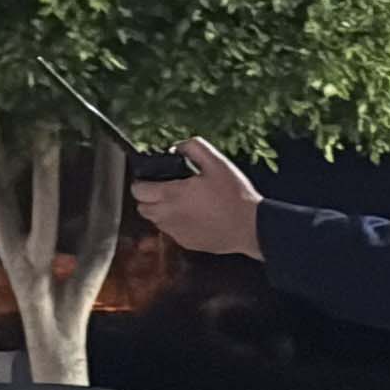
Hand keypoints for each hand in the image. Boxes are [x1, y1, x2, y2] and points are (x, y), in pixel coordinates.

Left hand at [135, 138, 265, 257]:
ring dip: (160, 211)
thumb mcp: (217, 163)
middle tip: (164, 189)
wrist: (251, 228)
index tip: (150, 178)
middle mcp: (169, 216)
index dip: (141, 182)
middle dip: (148, 197)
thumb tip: (177, 147)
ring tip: (180, 201)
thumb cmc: (235, 196)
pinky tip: (194, 215)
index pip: (138, 190)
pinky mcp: (187, 243)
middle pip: (142, 208)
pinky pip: (172, 232)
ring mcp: (177, 232)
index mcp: (172, 195)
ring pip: (156, 221)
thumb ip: (193, 148)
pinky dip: (176, 223)